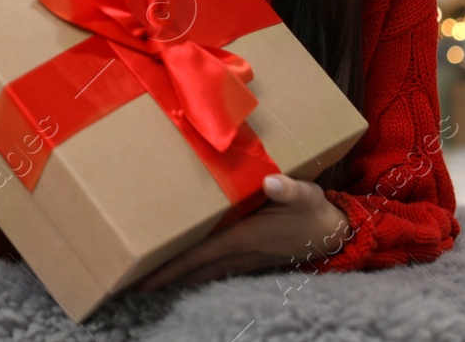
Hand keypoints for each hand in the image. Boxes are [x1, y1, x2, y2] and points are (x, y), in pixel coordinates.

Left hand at [129, 175, 350, 292]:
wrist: (333, 234)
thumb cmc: (312, 209)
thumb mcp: (303, 194)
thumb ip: (287, 189)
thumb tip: (271, 182)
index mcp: (243, 237)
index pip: (199, 255)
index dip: (171, 267)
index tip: (144, 277)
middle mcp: (239, 253)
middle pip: (193, 269)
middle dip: (163, 277)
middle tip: (131, 281)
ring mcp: (244, 259)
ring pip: (202, 273)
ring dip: (176, 277)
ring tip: (148, 279)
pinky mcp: (249, 259)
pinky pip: (215, 269)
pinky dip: (195, 272)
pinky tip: (184, 272)